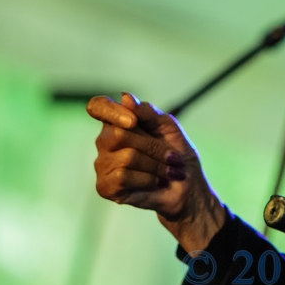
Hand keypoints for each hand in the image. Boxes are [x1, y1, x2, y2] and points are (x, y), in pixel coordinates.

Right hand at [88, 93, 225, 251]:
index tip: (132, 120)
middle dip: (154, 147)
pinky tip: (154, 182)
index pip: (98, 106)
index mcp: (118, 121)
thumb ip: (148, 112)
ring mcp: (102, 164)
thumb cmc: (177, 155)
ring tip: (168, 172)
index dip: (110, 111)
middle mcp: (105, 141)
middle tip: (173, 157)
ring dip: (156, 166)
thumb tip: (125, 97)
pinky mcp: (105, 186)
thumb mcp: (169, 128)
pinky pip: (123, 177)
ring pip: (126, 158)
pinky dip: (147, 180)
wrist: (187, 187)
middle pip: (119, 135)